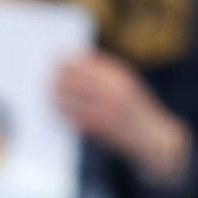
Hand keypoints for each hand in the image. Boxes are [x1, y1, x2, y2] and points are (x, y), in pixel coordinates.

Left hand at [54, 55, 190, 183]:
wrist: (153, 137)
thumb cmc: (134, 107)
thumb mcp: (125, 83)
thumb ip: (103, 73)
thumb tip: (72, 62)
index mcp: (118, 75)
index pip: (82, 62)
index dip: (65, 61)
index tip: (54, 60)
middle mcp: (111, 89)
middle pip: (70, 79)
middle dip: (55, 79)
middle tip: (44, 80)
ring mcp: (104, 109)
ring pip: (67, 98)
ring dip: (54, 96)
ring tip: (48, 95)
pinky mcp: (98, 127)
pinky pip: (71, 117)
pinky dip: (62, 113)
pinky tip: (57, 110)